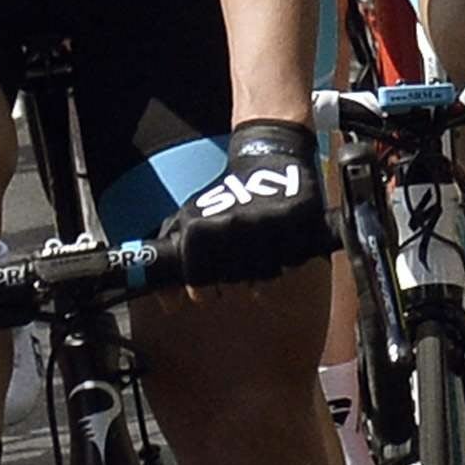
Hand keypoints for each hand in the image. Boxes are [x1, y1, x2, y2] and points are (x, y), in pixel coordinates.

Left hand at [152, 119, 330, 288]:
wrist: (266, 160)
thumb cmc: (223, 195)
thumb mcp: (187, 219)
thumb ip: (170, 259)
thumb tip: (169, 305)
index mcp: (199, 231)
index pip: (199, 288)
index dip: (203, 290)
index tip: (208, 281)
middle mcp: (231, 229)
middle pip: (231, 288)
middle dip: (232, 282)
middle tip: (233, 264)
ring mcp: (264, 228)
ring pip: (260, 281)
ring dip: (258, 273)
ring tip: (255, 252)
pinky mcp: (295, 224)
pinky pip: (289, 266)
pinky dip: (284, 262)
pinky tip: (277, 246)